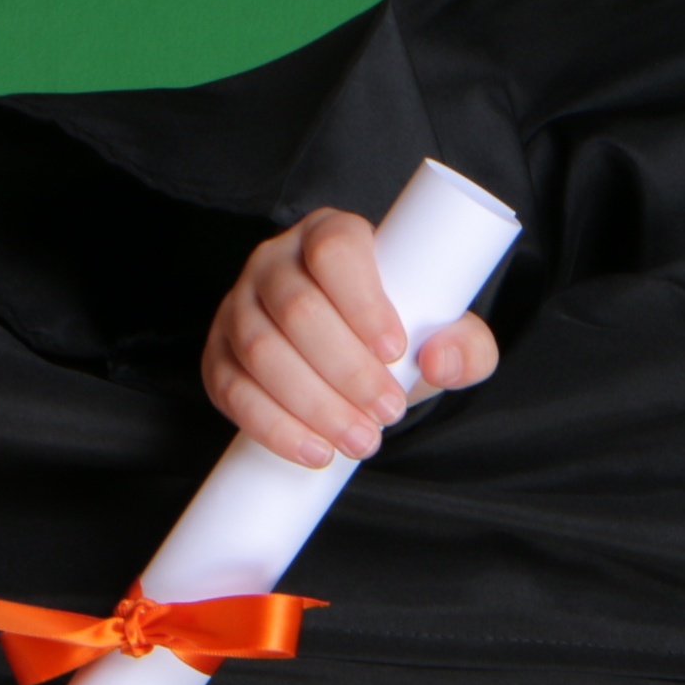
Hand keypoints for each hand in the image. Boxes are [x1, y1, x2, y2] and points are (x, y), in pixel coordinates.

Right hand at [201, 207, 500, 466]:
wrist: (352, 361)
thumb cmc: (398, 334)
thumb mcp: (443, 333)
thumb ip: (466, 346)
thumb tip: (440, 361)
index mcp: (331, 235)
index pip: (336, 251)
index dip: (362, 301)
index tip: (396, 350)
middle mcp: (276, 261)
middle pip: (297, 308)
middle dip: (346, 371)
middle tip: (388, 411)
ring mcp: (239, 305)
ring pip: (261, 350)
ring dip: (313, 404)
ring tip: (360, 440)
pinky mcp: (218, 353)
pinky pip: (230, 388)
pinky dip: (272, 425)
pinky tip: (313, 450)